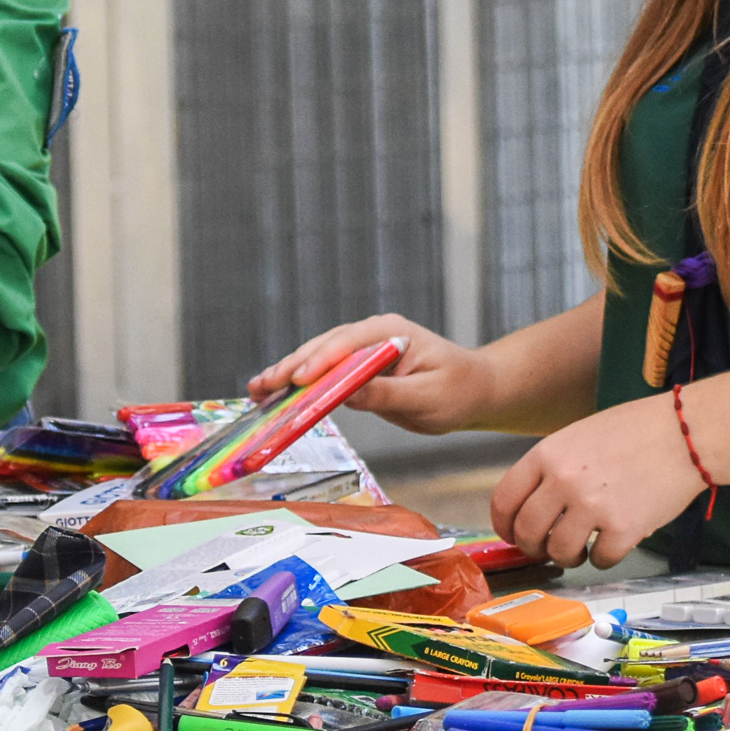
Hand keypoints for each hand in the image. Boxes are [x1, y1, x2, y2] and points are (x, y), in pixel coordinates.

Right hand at [250, 312, 496, 435]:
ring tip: (256, 390)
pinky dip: (300, 385)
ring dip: (287, 375)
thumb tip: (348, 393)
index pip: (348, 343)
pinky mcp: (357, 367)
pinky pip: (325, 374)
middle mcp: (372, 334)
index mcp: (390, 333)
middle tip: (261, 386)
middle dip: (291, 368)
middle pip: (324, 349)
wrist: (473, 389)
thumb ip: (388, 394)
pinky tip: (276, 394)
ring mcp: (362, 349)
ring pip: (318, 359)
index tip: (296, 379)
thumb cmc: (457, 391)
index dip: (320, 361)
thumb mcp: (427, 397)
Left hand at [490, 395, 700, 568]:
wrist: (687, 433)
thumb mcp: (580, 435)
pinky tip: (613, 542)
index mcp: (549, 453)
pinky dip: (604, 558)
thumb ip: (552, 466)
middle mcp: (565, 480)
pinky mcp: (623, 528)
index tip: (513, 533)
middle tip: (546, 547)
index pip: (505, 499)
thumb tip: (532, 504)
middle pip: (527, 531)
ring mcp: (593, 506)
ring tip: (582, 547)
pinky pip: (600, 560)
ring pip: (559, 552)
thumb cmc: (639, 430)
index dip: (504, 524)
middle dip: (533, 546)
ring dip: (568, 556)